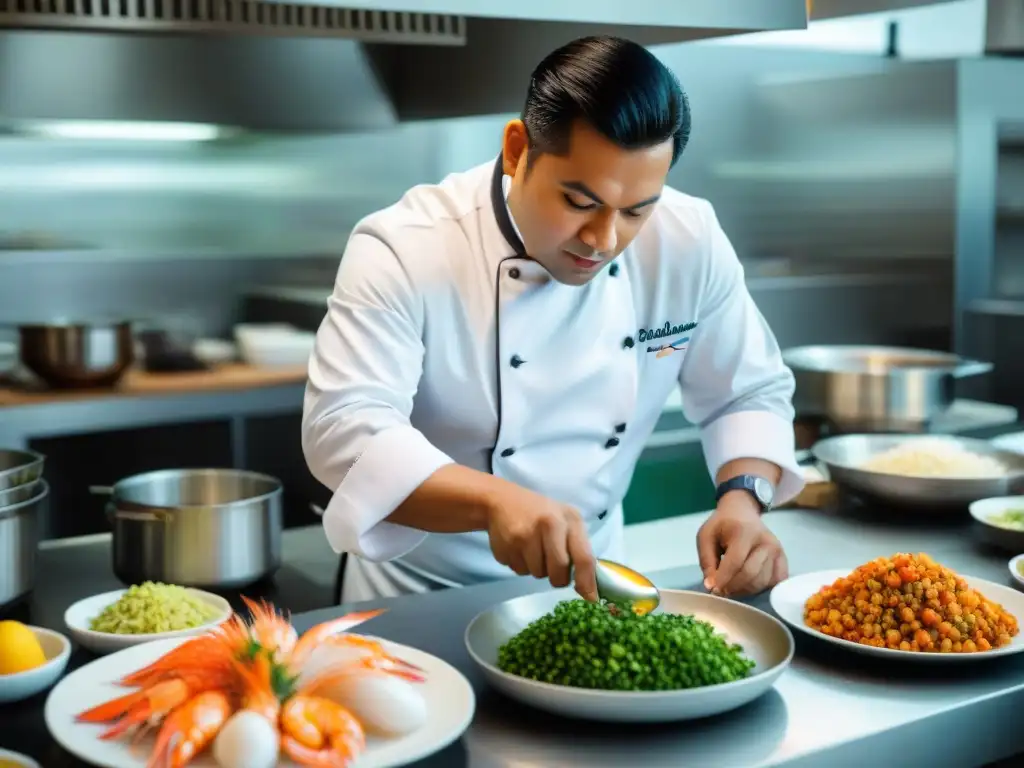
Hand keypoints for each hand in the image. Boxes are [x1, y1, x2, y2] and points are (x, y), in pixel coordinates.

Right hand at [484, 482, 598, 600]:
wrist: (501, 501)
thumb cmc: (541, 512)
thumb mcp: (565, 519)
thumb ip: (578, 546)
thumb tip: (588, 586)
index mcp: (567, 519)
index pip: (583, 556)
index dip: (587, 581)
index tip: (590, 599)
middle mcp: (547, 525)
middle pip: (558, 572)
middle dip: (557, 577)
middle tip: (552, 567)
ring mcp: (523, 536)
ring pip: (537, 574)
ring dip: (537, 569)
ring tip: (532, 549)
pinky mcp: (504, 546)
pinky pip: (518, 571)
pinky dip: (521, 565)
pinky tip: (518, 548)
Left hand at [696, 493, 786, 596]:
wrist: (742, 512)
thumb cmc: (722, 525)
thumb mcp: (705, 536)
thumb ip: (706, 561)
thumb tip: (711, 586)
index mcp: (744, 532)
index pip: (735, 562)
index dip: (723, 579)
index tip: (713, 589)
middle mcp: (765, 542)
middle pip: (750, 574)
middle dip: (733, 587)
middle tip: (721, 591)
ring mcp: (777, 551)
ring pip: (762, 582)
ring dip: (745, 590)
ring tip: (732, 586)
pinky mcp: (783, 559)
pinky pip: (774, 583)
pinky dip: (760, 588)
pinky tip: (747, 583)